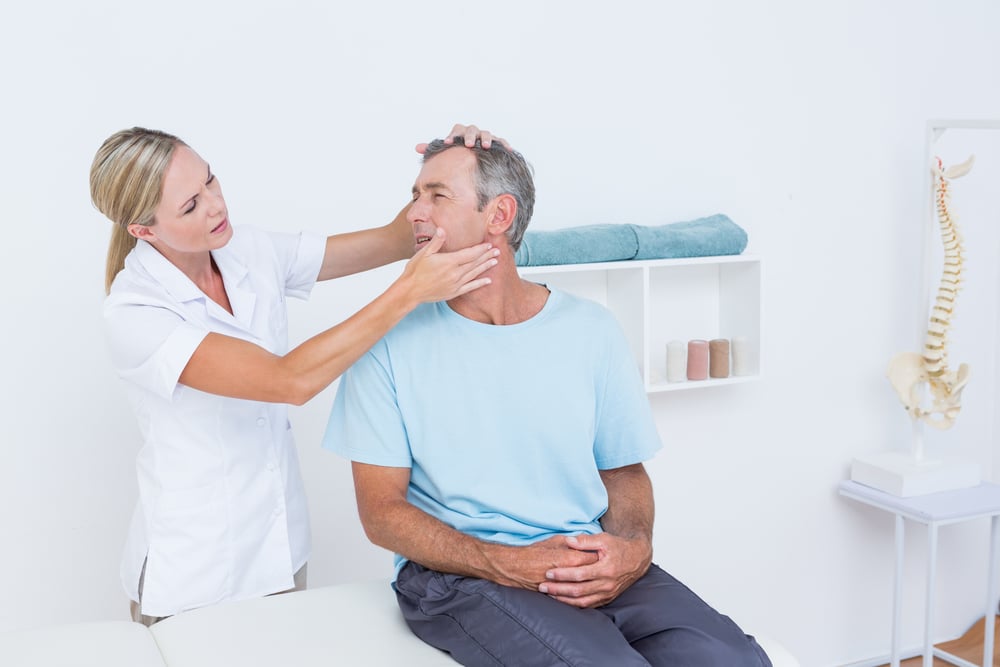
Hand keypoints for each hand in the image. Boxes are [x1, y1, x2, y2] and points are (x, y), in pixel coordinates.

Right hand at [399, 228, 498, 302]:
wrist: (410, 291)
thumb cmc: (415, 270)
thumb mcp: (424, 253)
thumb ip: (436, 242)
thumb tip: (443, 230)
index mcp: (449, 261)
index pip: (469, 254)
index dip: (480, 249)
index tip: (488, 245)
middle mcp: (455, 273)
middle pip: (475, 263)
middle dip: (486, 256)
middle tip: (497, 251)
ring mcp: (456, 284)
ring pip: (475, 273)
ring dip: (485, 267)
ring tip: (495, 262)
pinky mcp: (454, 292)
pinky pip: (470, 287)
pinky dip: (480, 283)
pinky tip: (488, 280)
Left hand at [416, 124, 511, 152]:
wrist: (474, 156)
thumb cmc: (458, 154)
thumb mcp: (445, 152)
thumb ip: (433, 149)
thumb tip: (417, 147)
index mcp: (461, 133)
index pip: (456, 130)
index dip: (452, 135)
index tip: (448, 143)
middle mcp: (474, 132)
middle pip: (472, 130)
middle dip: (470, 136)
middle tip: (468, 145)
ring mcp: (486, 136)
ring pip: (487, 133)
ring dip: (487, 139)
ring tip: (486, 147)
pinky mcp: (497, 142)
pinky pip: (501, 141)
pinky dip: (504, 144)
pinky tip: (507, 149)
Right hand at [487, 536, 599, 590]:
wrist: (512, 567)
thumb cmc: (533, 551)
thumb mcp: (554, 540)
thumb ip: (571, 542)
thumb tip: (584, 543)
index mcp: (567, 558)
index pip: (590, 558)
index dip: (597, 556)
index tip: (603, 553)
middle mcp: (566, 574)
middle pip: (589, 573)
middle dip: (596, 570)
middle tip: (601, 566)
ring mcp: (562, 587)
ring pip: (583, 589)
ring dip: (591, 584)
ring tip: (595, 579)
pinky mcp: (557, 596)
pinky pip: (573, 599)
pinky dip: (581, 596)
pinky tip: (585, 592)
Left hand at [537, 533, 651, 607]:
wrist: (637, 559)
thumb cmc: (619, 547)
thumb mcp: (604, 539)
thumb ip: (585, 541)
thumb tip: (568, 541)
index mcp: (606, 569)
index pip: (580, 574)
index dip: (563, 574)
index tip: (548, 572)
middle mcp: (607, 584)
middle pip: (578, 590)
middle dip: (558, 589)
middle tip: (542, 586)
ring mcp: (607, 593)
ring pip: (582, 601)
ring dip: (564, 599)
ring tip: (549, 594)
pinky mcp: (607, 598)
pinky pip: (588, 605)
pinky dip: (574, 604)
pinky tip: (562, 600)